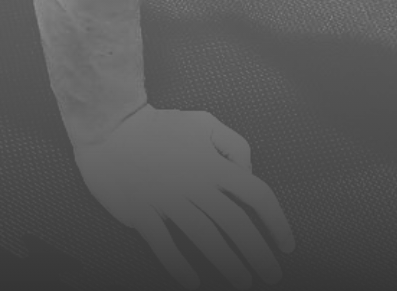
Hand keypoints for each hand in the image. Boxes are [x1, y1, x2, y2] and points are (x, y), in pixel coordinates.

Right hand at [75, 105, 294, 287]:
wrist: (110, 126)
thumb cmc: (159, 125)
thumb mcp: (203, 121)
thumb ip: (233, 143)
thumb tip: (247, 171)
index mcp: (213, 164)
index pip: (257, 195)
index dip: (277, 222)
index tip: (286, 244)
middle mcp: (195, 184)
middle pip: (236, 225)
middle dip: (258, 254)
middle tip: (271, 276)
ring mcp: (168, 200)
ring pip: (206, 238)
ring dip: (228, 264)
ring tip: (243, 282)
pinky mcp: (142, 212)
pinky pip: (164, 245)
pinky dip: (179, 265)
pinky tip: (193, 282)